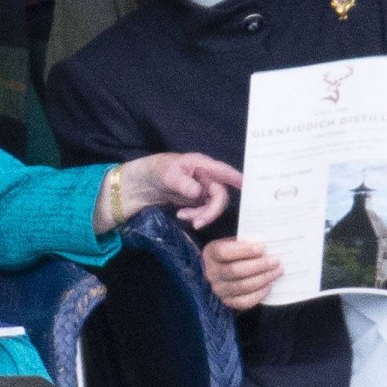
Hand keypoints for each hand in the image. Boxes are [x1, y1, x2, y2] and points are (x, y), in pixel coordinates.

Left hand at [94, 152, 242, 232]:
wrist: (138, 186)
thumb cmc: (153, 171)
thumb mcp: (166, 174)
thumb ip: (183, 183)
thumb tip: (199, 192)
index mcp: (201, 164)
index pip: (223, 171)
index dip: (237, 179)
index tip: (248, 188)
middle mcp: (205, 176)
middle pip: (220, 195)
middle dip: (212, 210)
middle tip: (198, 222)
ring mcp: (201, 190)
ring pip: (213, 206)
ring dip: (202, 215)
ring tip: (184, 218)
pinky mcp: (195, 201)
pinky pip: (203, 211)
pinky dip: (194, 216)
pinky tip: (181, 216)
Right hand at [201, 238, 283, 309]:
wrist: (230, 267)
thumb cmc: (237, 252)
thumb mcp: (237, 242)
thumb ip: (247, 241)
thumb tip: (270, 243)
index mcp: (210, 253)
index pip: (224, 252)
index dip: (244, 250)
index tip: (262, 247)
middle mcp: (211, 272)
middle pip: (235, 271)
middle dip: (259, 265)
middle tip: (276, 261)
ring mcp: (218, 289)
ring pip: (241, 287)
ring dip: (263, 279)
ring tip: (277, 271)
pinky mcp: (227, 301)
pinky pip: (243, 302)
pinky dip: (258, 294)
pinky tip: (269, 285)